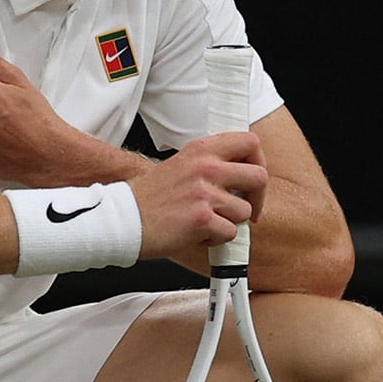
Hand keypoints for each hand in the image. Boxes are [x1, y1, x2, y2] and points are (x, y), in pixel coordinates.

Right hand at [131, 131, 267, 256]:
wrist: (123, 218)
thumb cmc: (149, 197)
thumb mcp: (181, 164)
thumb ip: (210, 164)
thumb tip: (240, 173)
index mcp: (201, 150)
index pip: (250, 142)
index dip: (258, 162)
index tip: (251, 179)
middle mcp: (206, 167)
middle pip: (259, 177)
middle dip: (257, 198)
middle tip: (246, 208)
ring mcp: (205, 193)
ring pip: (245, 211)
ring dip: (230, 221)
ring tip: (207, 221)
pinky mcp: (202, 219)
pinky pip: (230, 233)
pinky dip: (216, 239)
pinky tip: (197, 233)